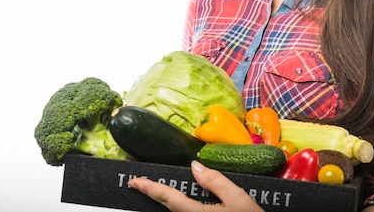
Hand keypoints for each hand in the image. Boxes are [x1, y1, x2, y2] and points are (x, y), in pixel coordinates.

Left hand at [128, 160, 263, 211]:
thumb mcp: (239, 199)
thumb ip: (216, 182)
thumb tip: (196, 166)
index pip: (169, 198)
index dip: (150, 188)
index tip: (135, 181)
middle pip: (170, 208)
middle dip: (156, 195)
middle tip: (142, 184)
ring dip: (168, 202)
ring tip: (161, 191)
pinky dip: (180, 208)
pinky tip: (183, 203)